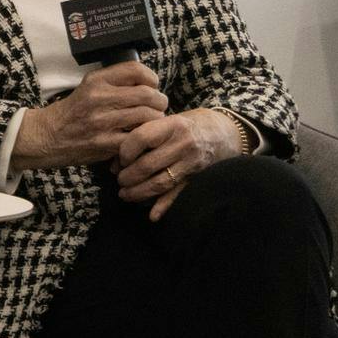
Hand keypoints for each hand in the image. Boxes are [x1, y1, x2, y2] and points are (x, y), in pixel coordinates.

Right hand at [13, 61, 168, 170]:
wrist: (48, 136)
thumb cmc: (73, 112)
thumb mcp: (88, 88)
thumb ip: (115, 83)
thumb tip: (149, 84)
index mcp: (96, 80)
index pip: (135, 70)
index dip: (152, 78)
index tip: (152, 86)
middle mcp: (99, 97)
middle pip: (147, 94)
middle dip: (160, 101)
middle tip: (159, 106)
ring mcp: (102, 121)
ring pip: (148, 117)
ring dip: (156, 120)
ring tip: (152, 122)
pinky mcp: (105, 143)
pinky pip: (138, 138)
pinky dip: (145, 138)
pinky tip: (141, 137)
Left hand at [114, 108, 245, 219]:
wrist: (222, 133)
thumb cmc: (184, 126)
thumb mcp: (166, 121)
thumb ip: (143, 136)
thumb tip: (115, 163)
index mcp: (172, 124)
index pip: (141, 138)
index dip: (125, 150)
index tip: (119, 159)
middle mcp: (183, 143)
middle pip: (148, 164)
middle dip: (128, 176)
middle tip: (119, 180)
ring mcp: (192, 163)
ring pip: (161, 182)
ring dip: (139, 192)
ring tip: (125, 195)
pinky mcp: (198, 178)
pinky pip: (178, 194)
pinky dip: (164, 206)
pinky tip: (152, 215)